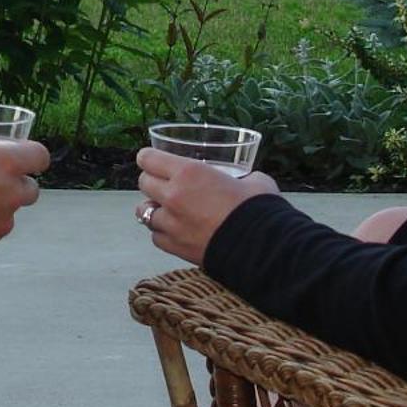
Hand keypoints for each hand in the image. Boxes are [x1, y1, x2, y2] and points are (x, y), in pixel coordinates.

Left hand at [134, 148, 279, 264]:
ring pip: (143, 212)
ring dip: (153, 208)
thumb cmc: (259, 209)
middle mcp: (173, 196)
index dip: (148, 157)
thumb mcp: (254, 180)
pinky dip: (162, 232)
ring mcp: (171, 224)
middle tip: (162, 182)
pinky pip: (156, 237)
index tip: (150, 159)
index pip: (149, 159)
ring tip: (165, 209)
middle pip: (143, 183)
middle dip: (151, 181)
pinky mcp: (175, 247)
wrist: (262, 249)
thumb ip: (241, 177)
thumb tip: (247, 180)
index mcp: (188, 172)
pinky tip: (174, 230)